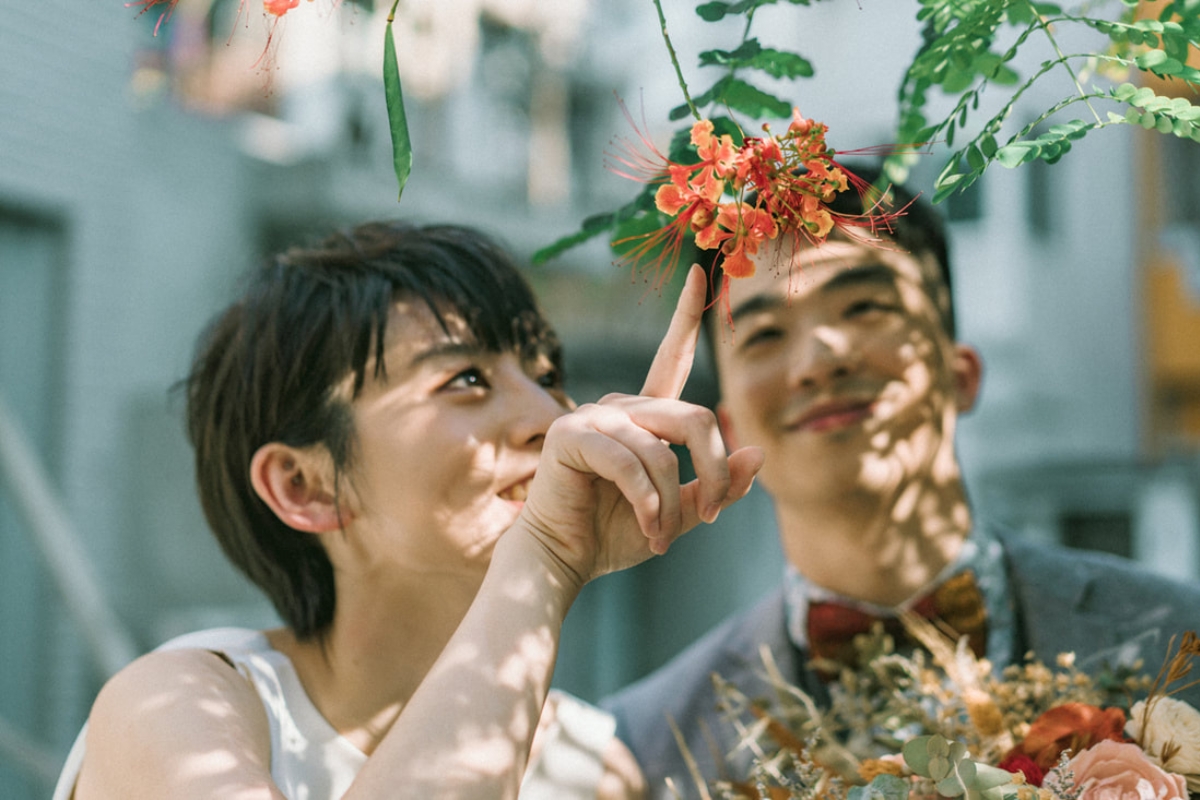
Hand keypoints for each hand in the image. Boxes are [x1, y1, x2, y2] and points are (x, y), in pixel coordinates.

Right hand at [515, 265, 763, 588]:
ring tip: (663, 536)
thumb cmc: (615, 533)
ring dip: (672, 502)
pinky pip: (629, 462)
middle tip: (715, 514)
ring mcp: (591, 418)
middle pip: (695, 418)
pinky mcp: (570, 437)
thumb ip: (716, 484)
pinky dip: (648, 501)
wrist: (563, 560)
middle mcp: (618, 408)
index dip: (684, 317)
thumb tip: (758, 452)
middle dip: (714, 471)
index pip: (672, 358)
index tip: (697, 270)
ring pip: (662, 450)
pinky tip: (648, 526)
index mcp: (643, 417)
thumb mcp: (680, 511)